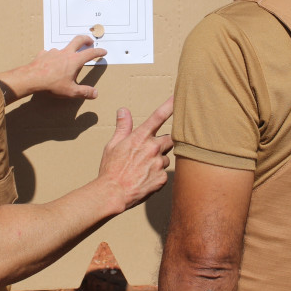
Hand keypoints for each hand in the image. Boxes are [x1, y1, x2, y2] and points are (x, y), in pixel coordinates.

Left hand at [0, 35, 105, 101]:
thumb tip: (95, 93)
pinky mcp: (43, 54)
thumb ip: (84, 92)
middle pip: (78, 40)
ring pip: (63, 47)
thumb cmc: (52, 84)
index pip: (90, 53)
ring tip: (67, 59)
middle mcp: (65, 53)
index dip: (98, 51)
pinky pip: (50, 53)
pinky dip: (54, 56)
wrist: (32, 78)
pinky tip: (51, 63)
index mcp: (74, 60)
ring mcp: (53, 52)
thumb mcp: (71, 91)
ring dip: (68, 51)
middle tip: (90, 41)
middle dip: (86, 39)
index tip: (103, 51)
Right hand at [99, 97, 173, 211]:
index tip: (179, 97)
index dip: (170, 105)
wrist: (113, 193)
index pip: (158, 116)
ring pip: (166, 158)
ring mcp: (159, 164)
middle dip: (163, 142)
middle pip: (170, 139)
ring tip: (143, 169)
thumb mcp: (112, 145)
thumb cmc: (110, 169)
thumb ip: (123, 127)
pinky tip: (145, 179)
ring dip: (159, 160)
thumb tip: (123, 110)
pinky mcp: (162, 179)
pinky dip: (157, 175)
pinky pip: (164, 173)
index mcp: (140, 137)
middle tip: (150, 150)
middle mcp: (153, 148)